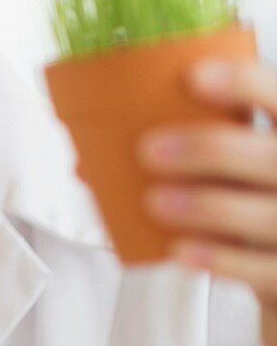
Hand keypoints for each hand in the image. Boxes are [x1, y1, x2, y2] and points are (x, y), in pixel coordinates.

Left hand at [136, 57, 276, 345]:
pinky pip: (259, 267)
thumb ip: (181, 155)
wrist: (276, 268)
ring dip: (204, 206)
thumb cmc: (242, 206)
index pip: (276, 95)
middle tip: (148, 150)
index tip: (192, 77)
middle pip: (270, 156)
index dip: (242, 83)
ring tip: (155, 201)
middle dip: (207, 149)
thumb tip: (87, 162)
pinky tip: (179, 250)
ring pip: (263, 215)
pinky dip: (217, 259)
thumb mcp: (227, 172)